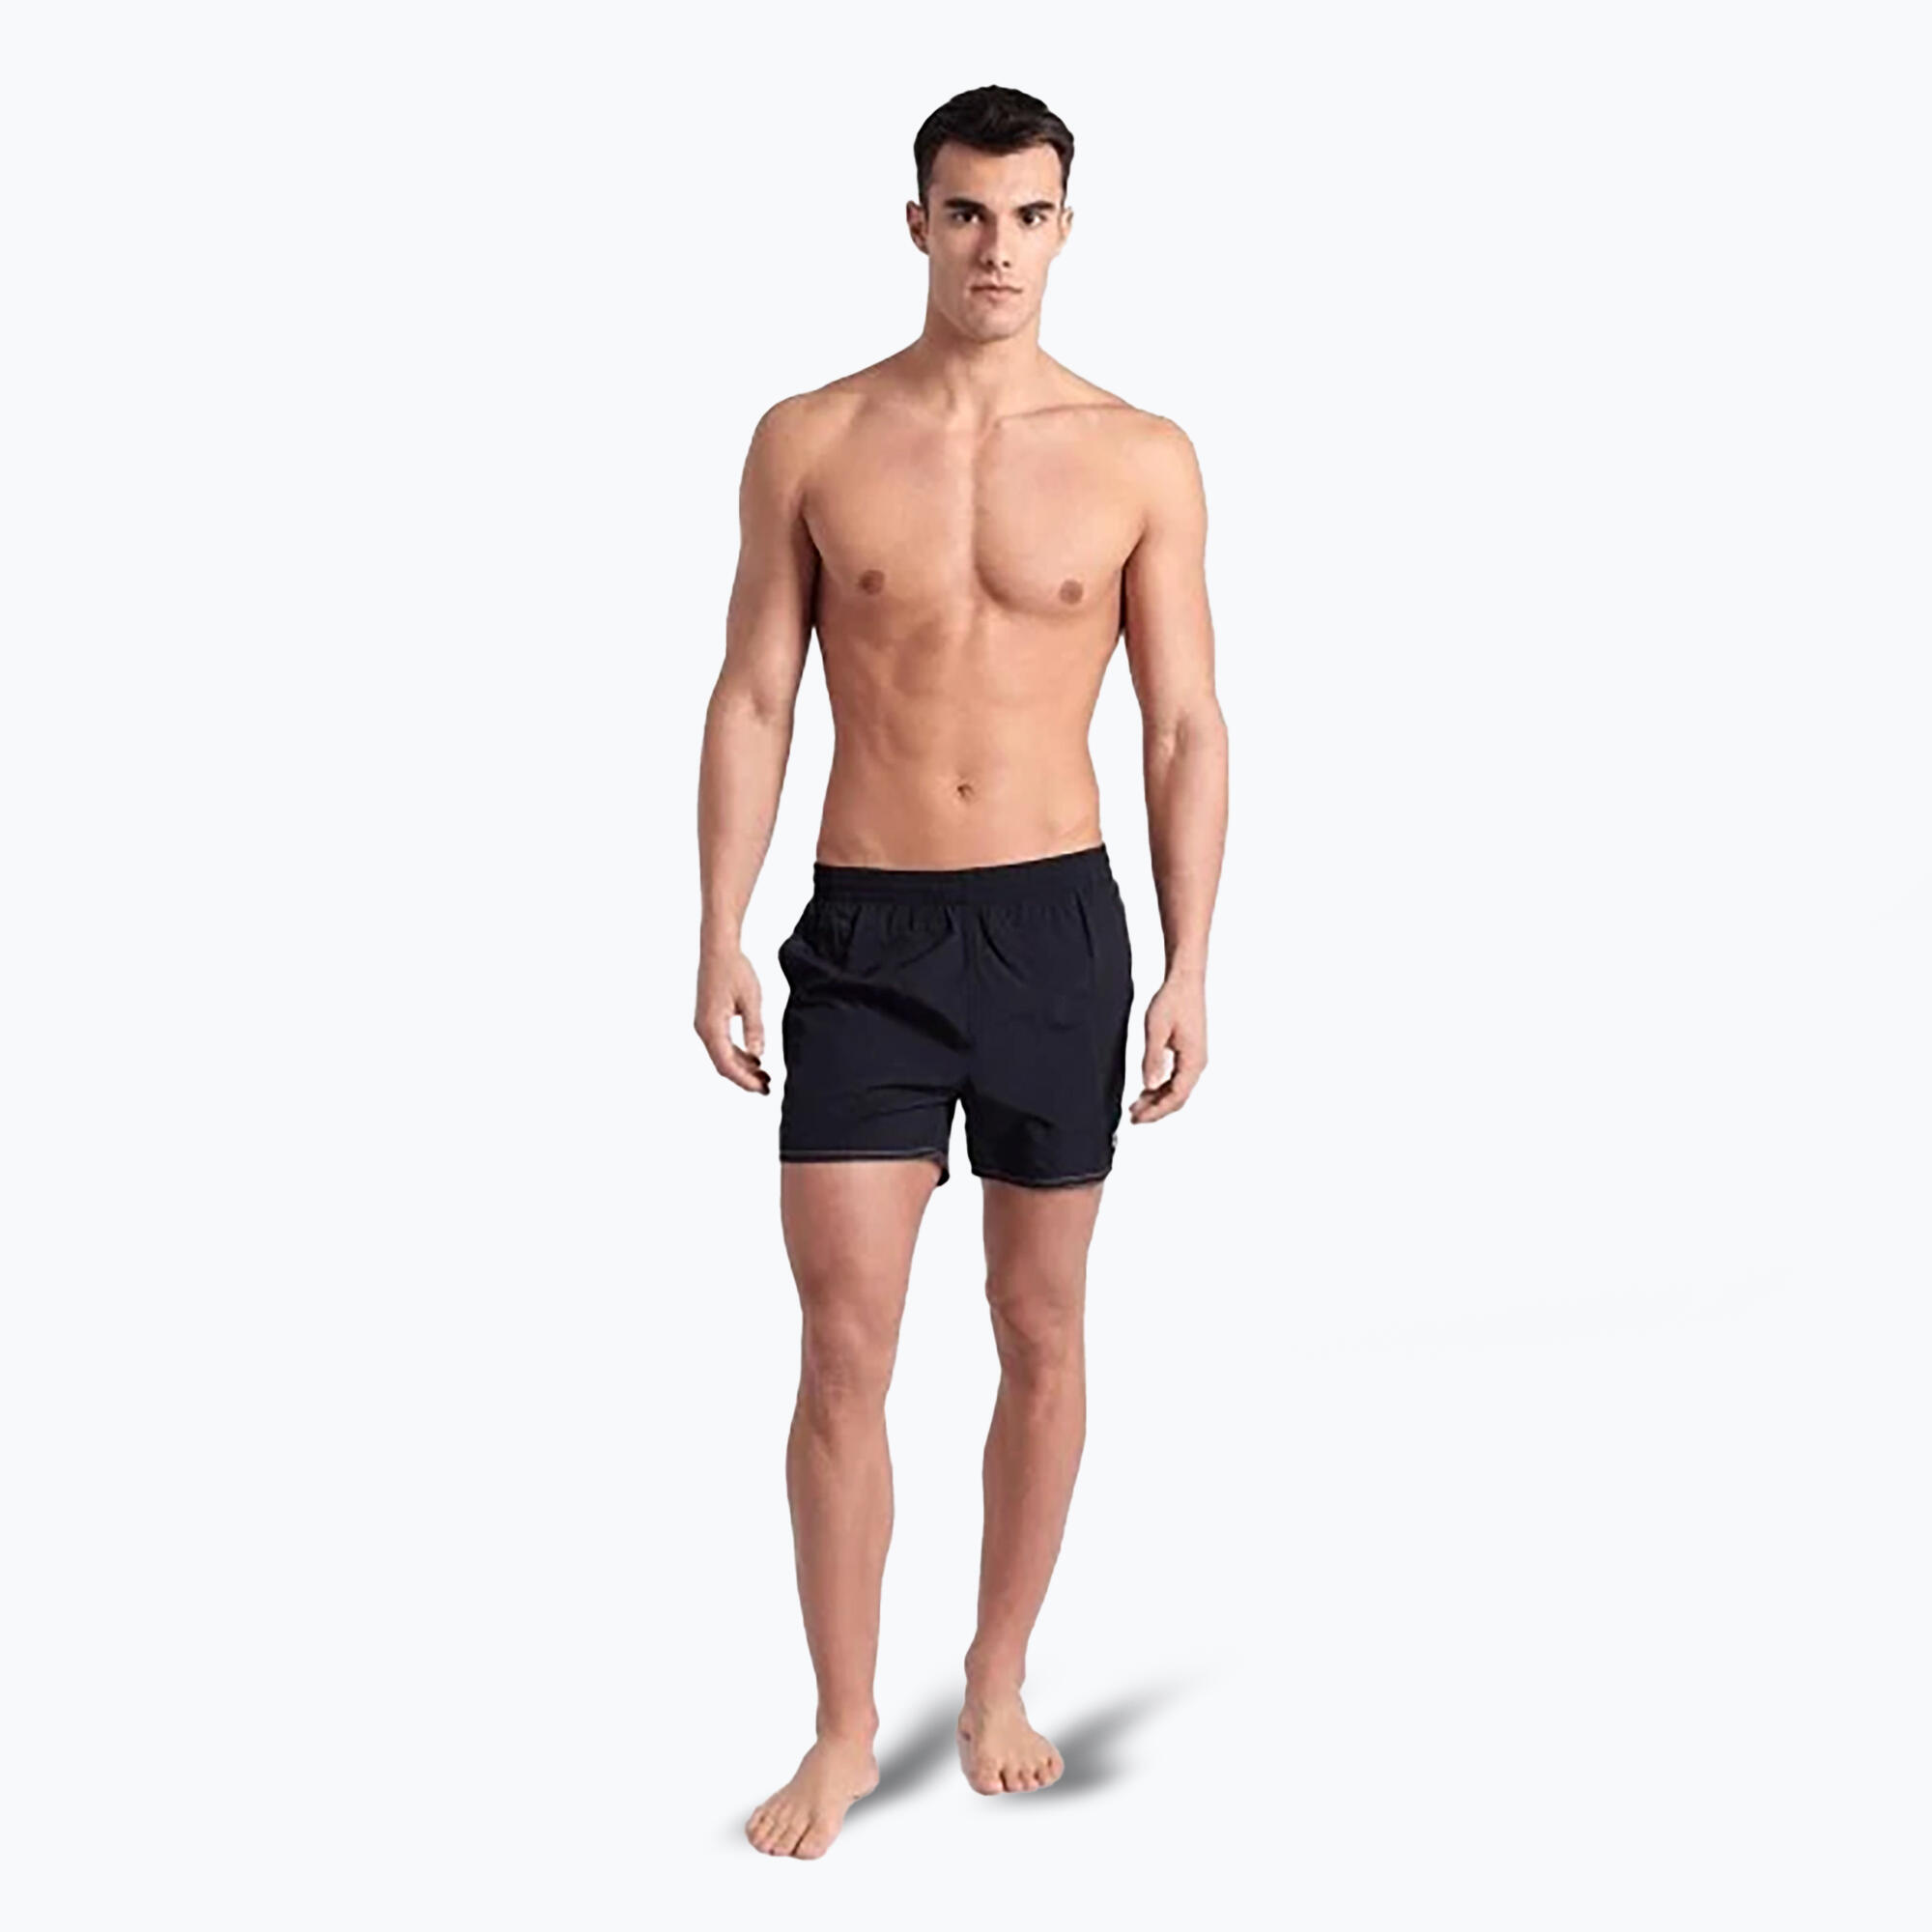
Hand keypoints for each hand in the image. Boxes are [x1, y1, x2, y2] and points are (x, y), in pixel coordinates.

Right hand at [694, 944, 769, 1093]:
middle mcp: (704, 1029)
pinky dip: (737, 1054)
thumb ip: (754, 1029)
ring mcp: (704, 1025)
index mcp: (712, 1026)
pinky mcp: (709, 1020)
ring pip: (722, 1056)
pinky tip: (754, 1058)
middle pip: (723, 1064)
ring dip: (742, 1067)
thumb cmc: (734, 970)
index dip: (744, 1080)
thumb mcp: (752, 1000)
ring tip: (764, 1075)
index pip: (727, 1064)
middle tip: (766, 1087)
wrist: (718, 950)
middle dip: (744, 1078)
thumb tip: (758, 1054)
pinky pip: (722, 1045)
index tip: (761, 1088)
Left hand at [1128, 973, 1205, 1123]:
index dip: (1156, 1111)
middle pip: (1178, 1097)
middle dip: (1156, 1110)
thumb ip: (1152, 1059)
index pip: (1176, 1097)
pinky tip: (1146, 1089)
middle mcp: (1197, 1063)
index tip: (1138, 1118)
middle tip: (1133, 1118)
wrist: (1185, 981)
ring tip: (1136, 1106)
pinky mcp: (1189, 1052)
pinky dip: (1161, 1087)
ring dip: (1157, 1100)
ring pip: (1177, 1089)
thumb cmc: (1173, 1000)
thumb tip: (1149, 1086)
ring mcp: (1194, 1058)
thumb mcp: (1156, 1030)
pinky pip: (1176, 1078)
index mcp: (1193, 1061)